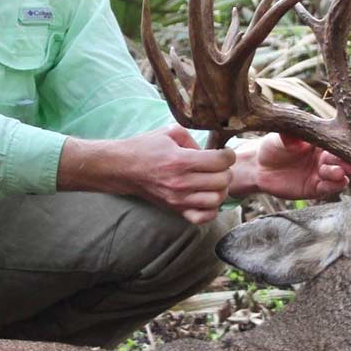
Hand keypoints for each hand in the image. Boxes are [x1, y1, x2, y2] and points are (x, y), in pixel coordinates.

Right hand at [58, 126, 235, 223]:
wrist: (122, 168)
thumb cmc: (145, 148)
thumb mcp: (169, 132)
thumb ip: (193, 139)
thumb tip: (209, 152)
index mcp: (180, 160)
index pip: (220, 161)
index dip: (228, 155)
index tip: (224, 153)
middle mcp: (180, 182)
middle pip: (222, 181)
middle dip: (226, 171)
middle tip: (219, 166)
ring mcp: (178, 199)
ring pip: (216, 200)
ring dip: (220, 190)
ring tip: (213, 181)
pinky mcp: (175, 210)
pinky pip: (203, 218)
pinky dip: (211, 209)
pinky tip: (206, 197)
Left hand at [231, 134, 350, 200]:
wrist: (259, 166)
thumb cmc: (272, 146)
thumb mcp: (278, 139)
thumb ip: (288, 138)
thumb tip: (295, 138)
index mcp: (320, 141)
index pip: (336, 143)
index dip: (343, 145)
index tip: (349, 147)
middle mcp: (324, 157)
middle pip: (341, 160)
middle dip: (347, 162)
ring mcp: (321, 173)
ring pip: (338, 175)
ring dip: (340, 174)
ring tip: (338, 173)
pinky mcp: (315, 188)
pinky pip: (328, 188)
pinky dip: (333, 186)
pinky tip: (334, 183)